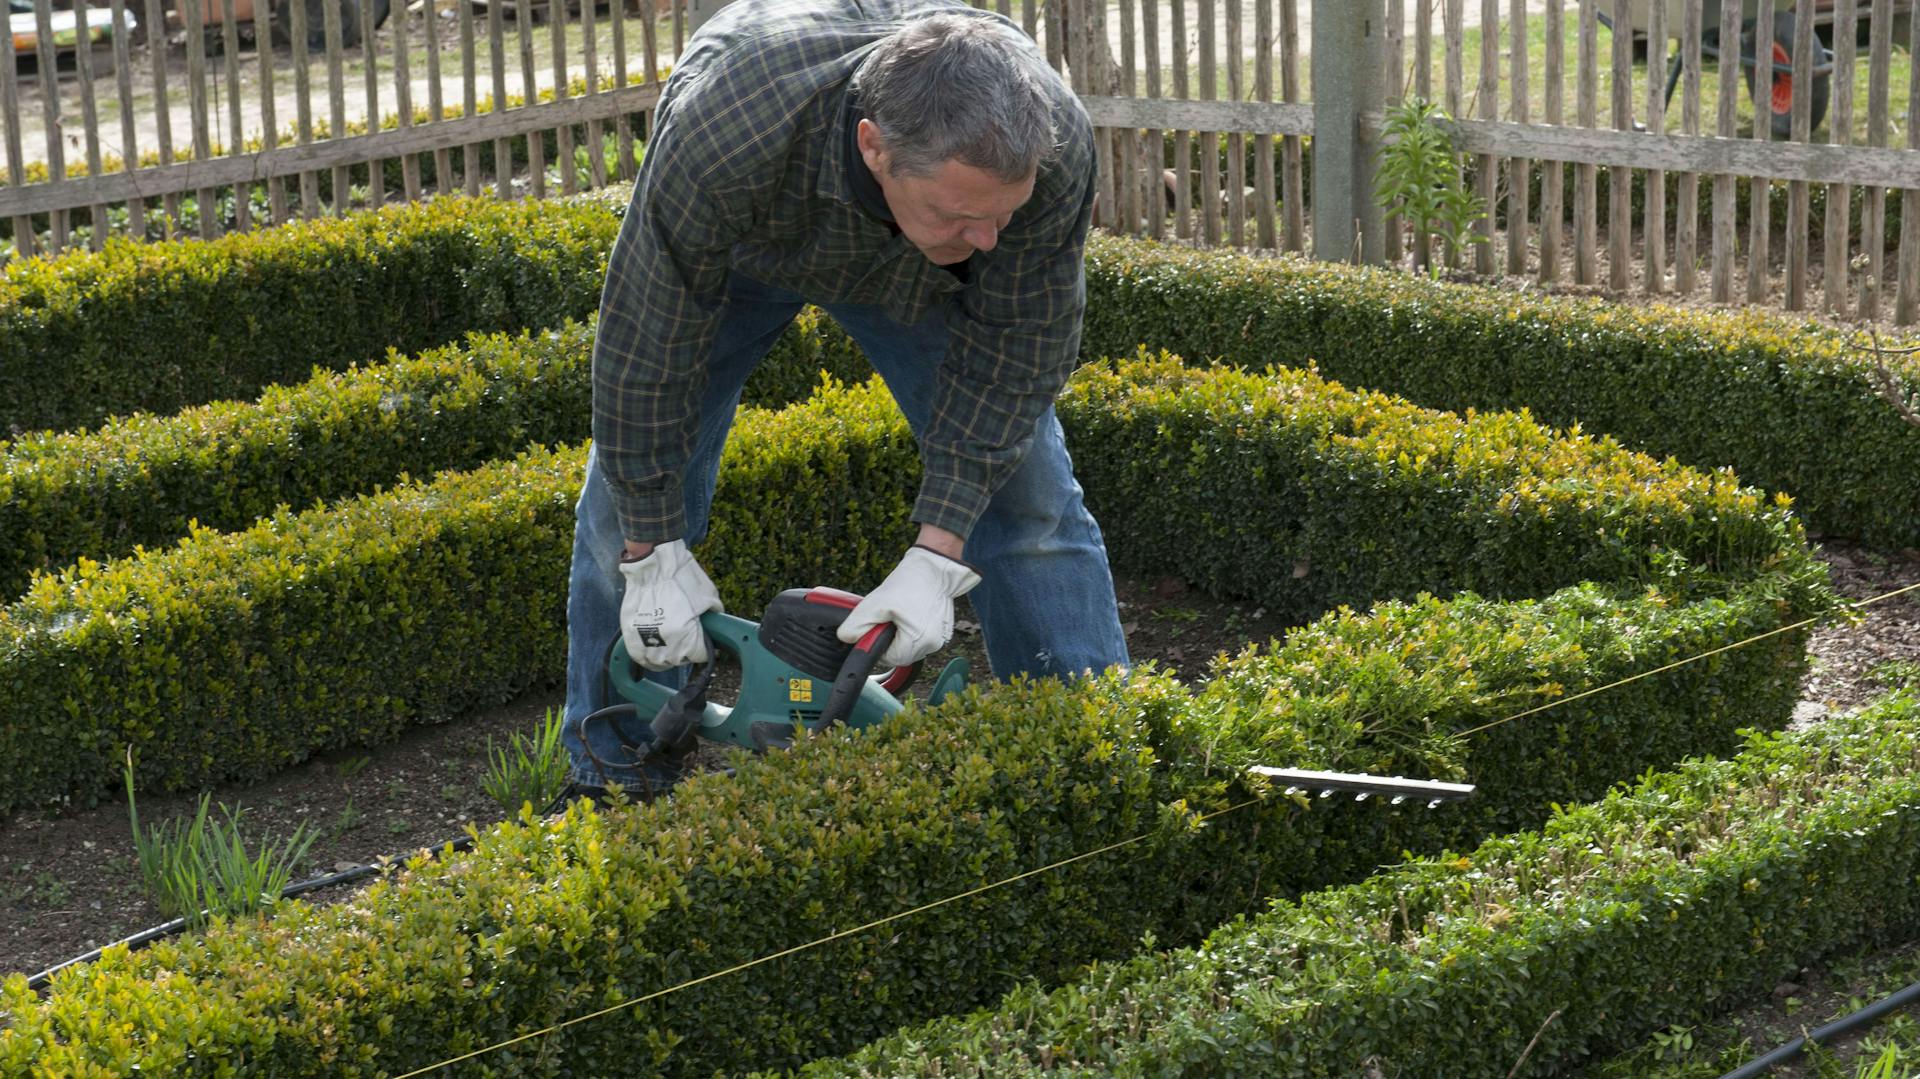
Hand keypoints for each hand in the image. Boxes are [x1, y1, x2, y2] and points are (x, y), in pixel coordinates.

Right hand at [619, 539, 723, 668]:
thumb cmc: (681, 577)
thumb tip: (717, 625)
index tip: (702, 643)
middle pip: (679, 660)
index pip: (699, 655)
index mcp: (686, 635)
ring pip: (658, 662)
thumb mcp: (708, 595)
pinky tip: (653, 652)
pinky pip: (638, 655)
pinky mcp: (629, 633)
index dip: (703, 648)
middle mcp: (665, 642)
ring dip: (666, 658)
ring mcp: (645, 639)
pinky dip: (646, 657)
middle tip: (687, 642)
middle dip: (686, 652)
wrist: (652, 563)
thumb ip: (714, 614)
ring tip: (670, 649)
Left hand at [838, 545, 982, 667]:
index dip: (880, 644)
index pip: (890, 659)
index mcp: (918, 641)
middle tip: (891, 618)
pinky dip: (914, 630)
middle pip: (901, 655)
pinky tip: (913, 614)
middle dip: (891, 640)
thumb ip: (857, 624)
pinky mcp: (944, 632)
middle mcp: (932, 644)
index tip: (881, 626)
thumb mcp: (875, 603)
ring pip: (911, 648)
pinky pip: (922, 639)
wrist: (934, 570)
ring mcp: (940, 639)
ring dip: (902, 635)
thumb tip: (846, 638)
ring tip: (902, 614)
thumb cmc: (909, 583)